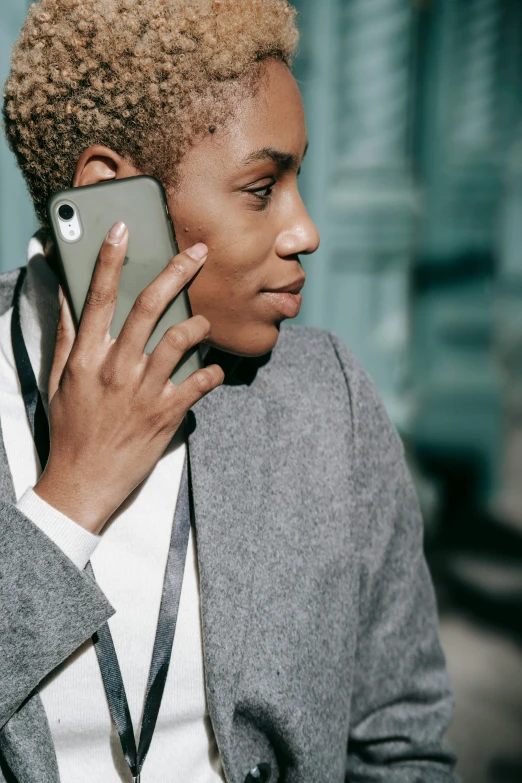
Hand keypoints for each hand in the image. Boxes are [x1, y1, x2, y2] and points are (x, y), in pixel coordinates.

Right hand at [34, 221, 223, 533]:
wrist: (83, 482)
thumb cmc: (71, 428)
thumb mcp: (59, 380)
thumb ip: (68, 336)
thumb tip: (69, 296)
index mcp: (85, 357)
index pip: (98, 297)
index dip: (110, 259)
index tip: (123, 228)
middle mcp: (115, 368)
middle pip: (150, 307)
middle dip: (177, 272)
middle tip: (197, 253)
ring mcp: (144, 392)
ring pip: (182, 339)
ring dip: (198, 323)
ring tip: (202, 321)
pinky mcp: (168, 414)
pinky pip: (201, 382)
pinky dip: (212, 371)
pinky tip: (211, 369)